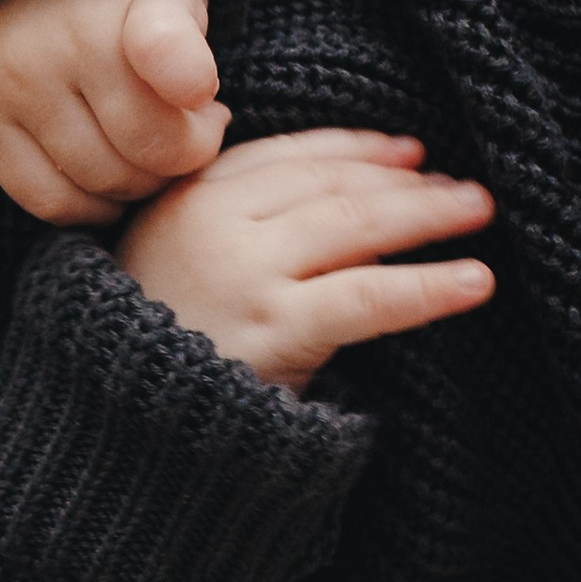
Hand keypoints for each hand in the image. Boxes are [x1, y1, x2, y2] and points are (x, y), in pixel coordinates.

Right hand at [0, 0, 231, 224]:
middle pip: (145, 149)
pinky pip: (44, 197)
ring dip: (135, 186)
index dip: (185, 74)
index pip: (162, 47)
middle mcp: (65, 39)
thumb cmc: (128, 2)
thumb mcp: (178, 0)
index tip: (202, 92)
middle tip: (189, 137)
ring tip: (144, 155)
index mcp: (134, 3)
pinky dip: (85, 209)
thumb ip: (194, 62)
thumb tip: (199, 131)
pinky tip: (107, 192)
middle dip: (180, 158)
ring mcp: (16, 80)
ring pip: (97, 181)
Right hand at [115, 129, 496, 389]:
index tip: (406, 151)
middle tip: (462, 185)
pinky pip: (366, 297)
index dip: (355, 149)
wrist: (102, 433)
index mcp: (185, 201)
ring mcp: (243, 272)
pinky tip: (473, 282)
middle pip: (328, 183)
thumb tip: (328, 206)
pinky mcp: (273, 327)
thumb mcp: (165, 272)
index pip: (287, 155)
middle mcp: (213, 223)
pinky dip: (427, 287)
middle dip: (403, 179)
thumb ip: (226, 231)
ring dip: (427, 214)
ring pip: (355, 224)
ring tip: (478, 212)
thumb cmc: (140, 361)